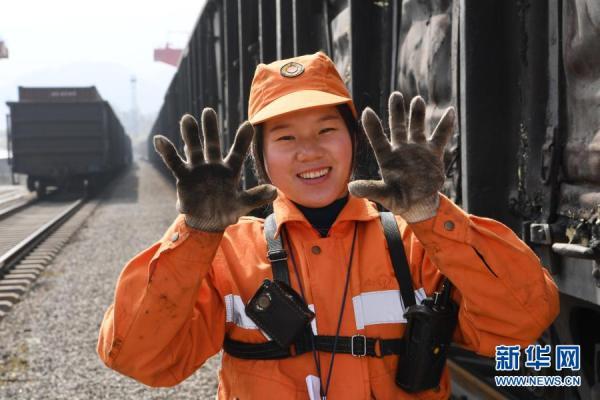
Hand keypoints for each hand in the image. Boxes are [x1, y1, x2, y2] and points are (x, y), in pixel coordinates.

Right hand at [153, 108, 276, 230]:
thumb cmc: (227, 210)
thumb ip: (257, 196)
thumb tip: (275, 191)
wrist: (207, 222)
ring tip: (187, 119)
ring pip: (194, 149)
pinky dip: (167, 152)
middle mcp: (214, 165)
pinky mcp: (184, 177)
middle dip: (210, 129)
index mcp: (231, 170)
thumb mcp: (243, 204)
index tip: (248, 125)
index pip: (238, 152)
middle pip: (212, 144)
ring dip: (190, 136)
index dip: (242, 140)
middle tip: (208, 111)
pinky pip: (175, 163)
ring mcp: (198, 169)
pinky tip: (159, 139)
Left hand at [349, 92, 454, 221]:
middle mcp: (401, 149)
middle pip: (398, 126)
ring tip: (417, 99)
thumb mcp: (384, 195)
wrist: (419, 204)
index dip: (372, 126)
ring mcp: (417, 148)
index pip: (378, 138)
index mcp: (387, 157)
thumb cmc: (398, 199)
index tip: (367, 111)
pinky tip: (450, 111)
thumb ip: (370, 189)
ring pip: (417, 126)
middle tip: (396, 95)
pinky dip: (446, 124)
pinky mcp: (433, 153)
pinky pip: (440, 136)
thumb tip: (351, 187)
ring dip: (417, 113)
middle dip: (397, 111)